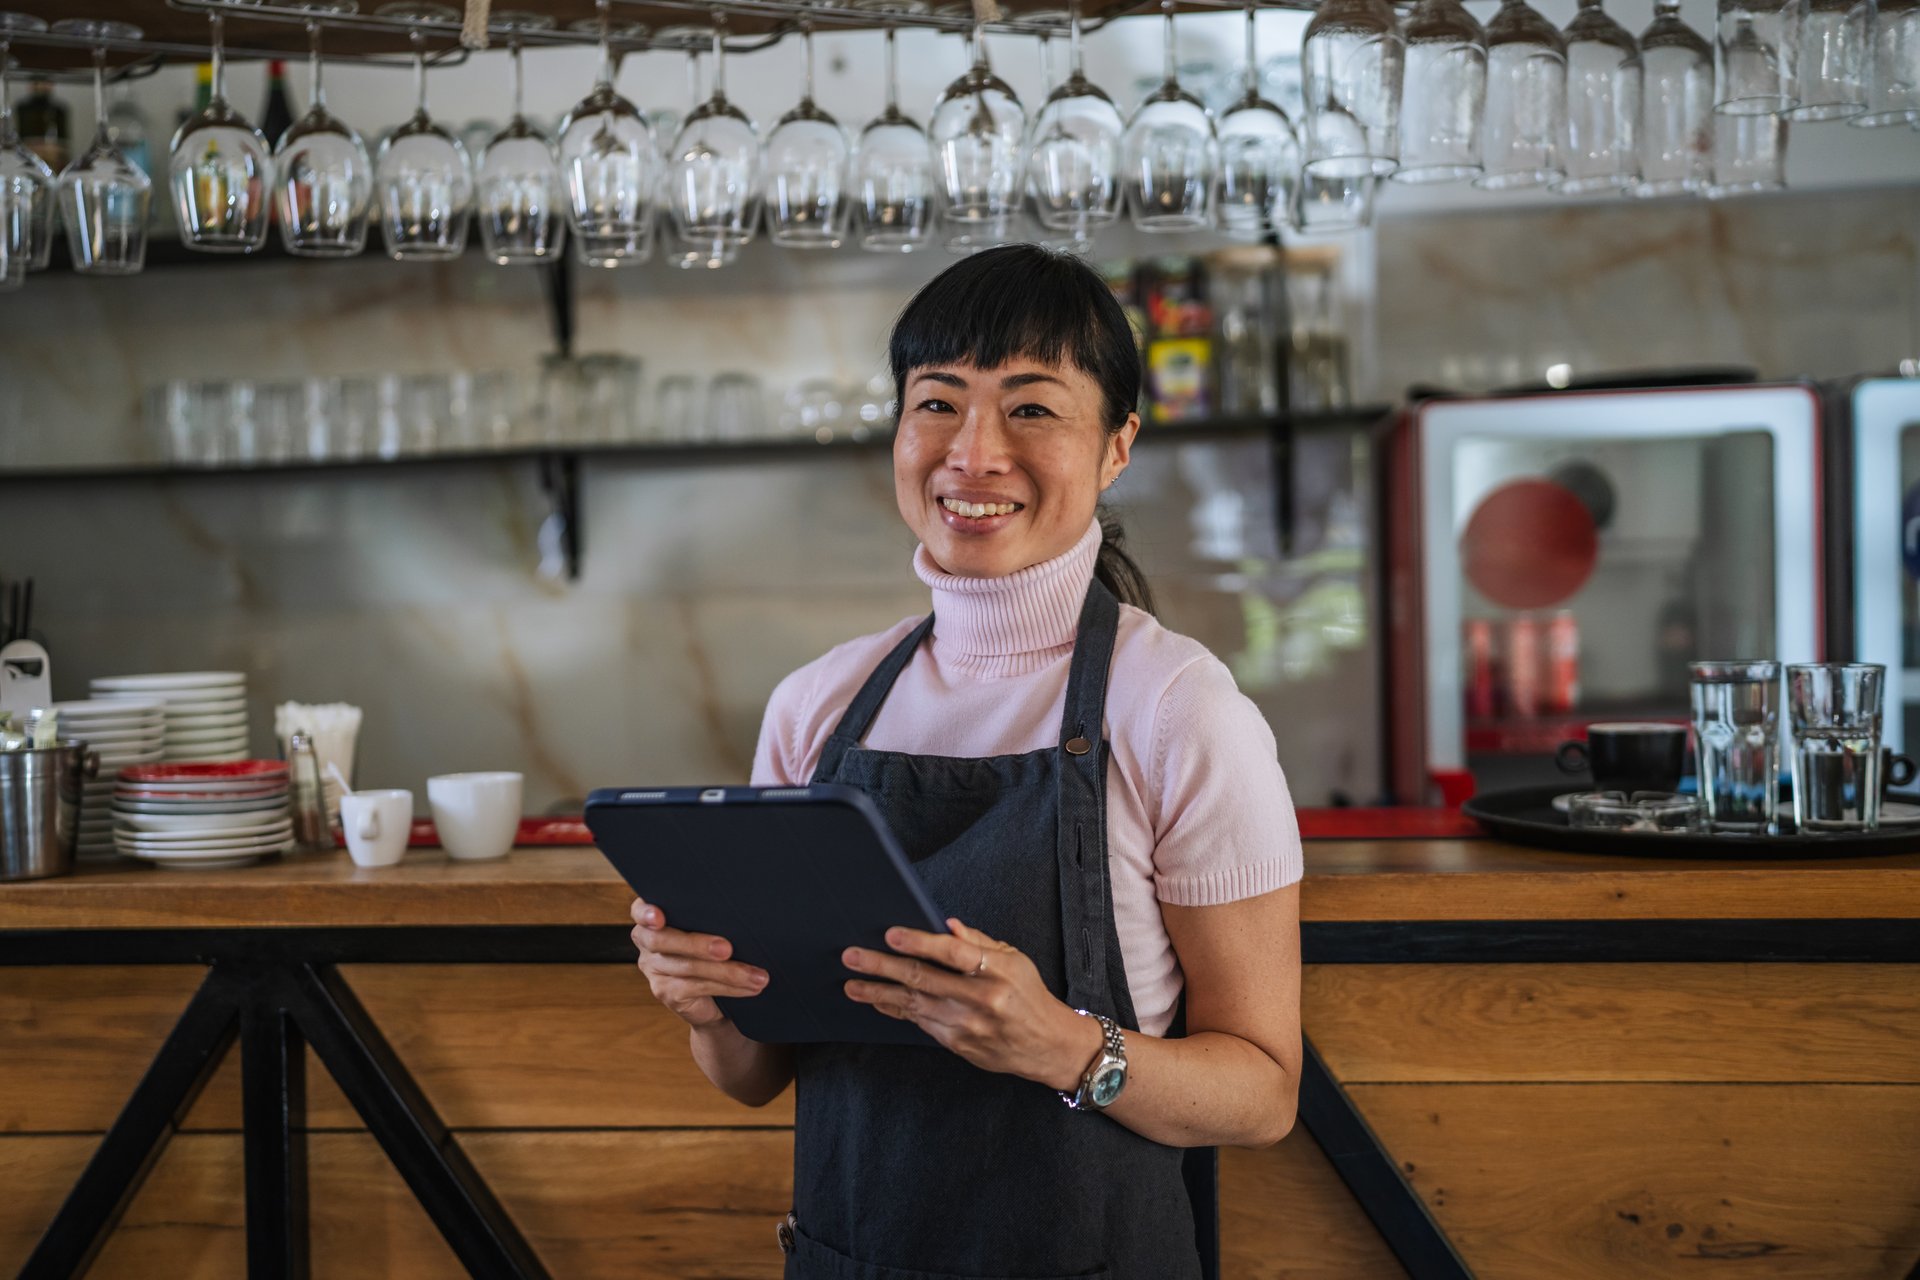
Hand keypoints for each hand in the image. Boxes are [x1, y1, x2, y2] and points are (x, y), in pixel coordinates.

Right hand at [629, 897, 768, 1030]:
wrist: (718, 998)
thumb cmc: (719, 949)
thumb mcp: (714, 927)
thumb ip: (713, 917)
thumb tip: (745, 910)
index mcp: (655, 917)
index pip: (640, 910)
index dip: (646, 913)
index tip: (659, 917)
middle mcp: (647, 941)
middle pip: (663, 941)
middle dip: (697, 944)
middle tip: (727, 949)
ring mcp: (654, 969)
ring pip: (688, 967)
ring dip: (727, 971)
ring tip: (757, 975)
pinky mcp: (665, 992)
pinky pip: (698, 987)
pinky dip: (729, 986)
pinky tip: (750, 986)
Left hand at [843, 918, 1101, 1091]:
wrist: (1047, 1046)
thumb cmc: (1030, 996)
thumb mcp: (1015, 960)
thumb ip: (978, 943)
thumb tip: (946, 925)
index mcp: (998, 971)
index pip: (953, 953)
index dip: (920, 942)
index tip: (891, 934)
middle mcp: (981, 999)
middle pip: (923, 979)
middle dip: (883, 967)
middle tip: (853, 956)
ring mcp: (967, 1025)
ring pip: (914, 1005)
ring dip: (879, 994)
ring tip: (852, 984)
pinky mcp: (958, 1044)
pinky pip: (920, 1023)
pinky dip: (897, 1011)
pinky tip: (877, 1002)